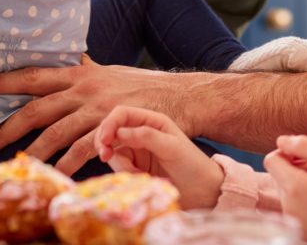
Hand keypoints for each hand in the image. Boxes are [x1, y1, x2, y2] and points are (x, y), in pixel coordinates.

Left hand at [0, 57, 190, 175]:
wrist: (180, 95)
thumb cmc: (144, 86)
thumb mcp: (111, 72)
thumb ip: (88, 69)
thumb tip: (71, 59)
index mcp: (82, 73)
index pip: (36, 76)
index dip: (6, 80)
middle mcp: (86, 88)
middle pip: (37, 107)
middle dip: (6, 125)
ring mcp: (99, 108)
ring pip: (55, 132)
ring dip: (31, 152)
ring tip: (14, 166)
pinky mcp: (113, 127)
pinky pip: (84, 149)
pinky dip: (68, 164)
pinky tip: (57, 175)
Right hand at [95, 106, 223, 208]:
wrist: (202, 192)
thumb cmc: (191, 164)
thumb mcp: (172, 147)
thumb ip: (147, 136)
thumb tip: (119, 133)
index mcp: (152, 121)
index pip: (122, 114)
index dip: (109, 124)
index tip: (104, 140)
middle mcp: (141, 134)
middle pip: (112, 133)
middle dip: (105, 144)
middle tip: (105, 156)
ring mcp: (137, 152)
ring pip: (114, 154)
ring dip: (121, 166)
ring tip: (141, 175)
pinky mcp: (135, 170)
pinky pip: (120, 170)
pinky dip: (126, 175)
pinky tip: (142, 180)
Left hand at [264, 134, 306, 241]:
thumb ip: (304, 145)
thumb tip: (281, 140)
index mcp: (294, 187)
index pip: (271, 160)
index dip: (287, 153)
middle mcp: (289, 206)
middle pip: (278, 175)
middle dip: (295, 167)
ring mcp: (294, 220)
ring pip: (285, 189)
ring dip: (299, 182)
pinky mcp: (301, 230)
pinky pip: (293, 205)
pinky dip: (303, 198)